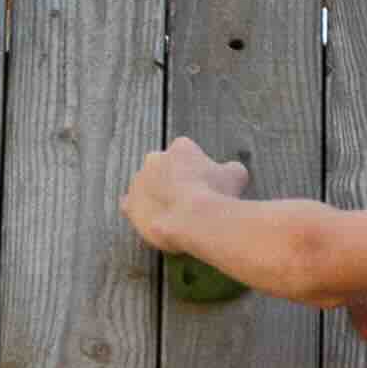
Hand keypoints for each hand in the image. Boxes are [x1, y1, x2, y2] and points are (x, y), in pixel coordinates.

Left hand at [123, 136, 249, 251]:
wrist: (195, 219)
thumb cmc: (218, 193)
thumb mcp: (237, 175)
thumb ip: (231, 169)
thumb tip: (231, 172)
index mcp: (181, 147)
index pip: (186, 152)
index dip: (197, 169)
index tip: (204, 183)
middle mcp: (155, 158)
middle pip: (163, 167)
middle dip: (172, 180)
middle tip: (188, 199)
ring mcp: (139, 182)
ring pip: (146, 186)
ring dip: (155, 196)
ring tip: (172, 214)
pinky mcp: (129, 204)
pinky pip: (130, 206)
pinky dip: (139, 211)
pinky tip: (152, 220)